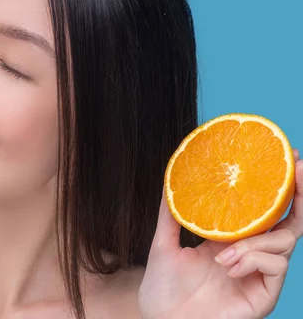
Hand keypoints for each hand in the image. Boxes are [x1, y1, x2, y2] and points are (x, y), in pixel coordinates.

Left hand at [139, 149, 302, 318]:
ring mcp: (259, 274)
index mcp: (231, 240)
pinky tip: (228, 267)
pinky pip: (276, 266)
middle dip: (299, 195)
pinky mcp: (263, 295)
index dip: (279, 187)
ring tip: (222, 255)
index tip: (286, 158)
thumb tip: (169, 180)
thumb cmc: (164, 288)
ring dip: (255, 241)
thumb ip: (170, 214)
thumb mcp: (164, 243)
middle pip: (289, 221)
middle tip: (298, 168)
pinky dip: (254, 259)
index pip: (263, 210)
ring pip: (283, 242)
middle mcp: (250, 254)